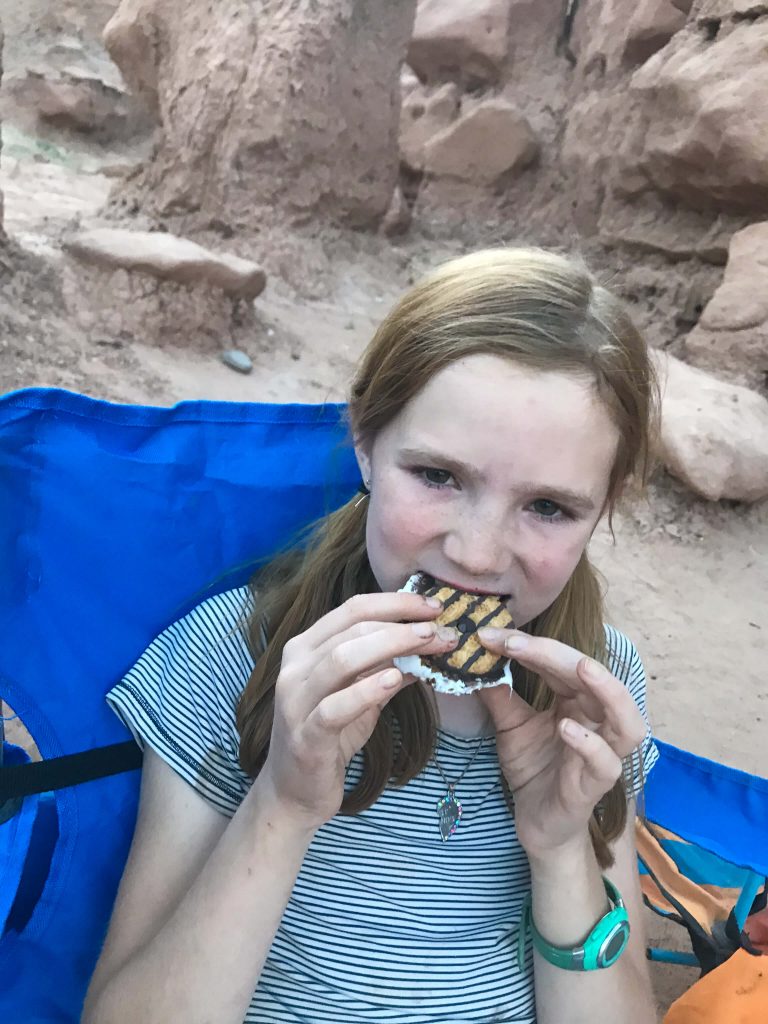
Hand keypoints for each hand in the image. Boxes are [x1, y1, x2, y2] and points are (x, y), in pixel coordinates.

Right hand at [260, 592, 457, 830]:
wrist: (294, 792)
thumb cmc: (328, 736)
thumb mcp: (361, 695)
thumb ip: (387, 667)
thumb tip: (431, 643)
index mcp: (306, 648)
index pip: (352, 609)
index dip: (395, 602)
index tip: (433, 606)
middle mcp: (295, 667)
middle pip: (352, 629)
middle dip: (402, 624)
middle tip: (440, 629)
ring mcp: (296, 701)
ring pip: (342, 658)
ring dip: (392, 646)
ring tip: (428, 644)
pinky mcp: (305, 736)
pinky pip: (335, 707)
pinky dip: (367, 690)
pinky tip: (396, 680)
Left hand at [476, 629, 645, 860]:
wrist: (536, 823)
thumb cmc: (533, 769)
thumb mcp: (510, 726)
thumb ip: (499, 694)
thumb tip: (476, 656)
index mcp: (578, 701)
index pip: (562, 663)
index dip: (530, 646)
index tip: (491, 636)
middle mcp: (597, 722)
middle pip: (594, 679)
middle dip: (557, 655)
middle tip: (517, 642)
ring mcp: (602, 754)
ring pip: (627, 720)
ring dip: (609, 690)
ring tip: (582, 668)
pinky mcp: (596, 786)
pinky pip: (606, 763)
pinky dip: (590, 743)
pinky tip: (565, 728)